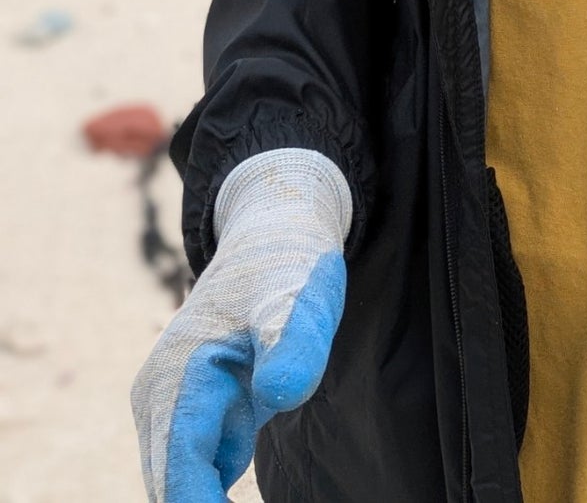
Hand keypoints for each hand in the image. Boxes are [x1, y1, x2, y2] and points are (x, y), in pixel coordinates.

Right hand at [131, 148, 350, 500]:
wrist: (274, 237)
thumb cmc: (288, 270)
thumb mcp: (301, 302)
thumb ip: (293, 349)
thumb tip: (280, 394)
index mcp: (177, 377)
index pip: (179, 472)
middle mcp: (158, 396)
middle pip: (173, 484)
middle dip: (206, 500)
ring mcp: (167, 405)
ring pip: (183, 478)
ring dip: (211, 493)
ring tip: (256, 434)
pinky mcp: (187, 411)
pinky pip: (198, 464)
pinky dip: (217, 483)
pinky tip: (251, 441)